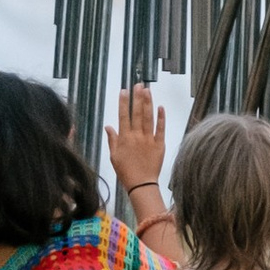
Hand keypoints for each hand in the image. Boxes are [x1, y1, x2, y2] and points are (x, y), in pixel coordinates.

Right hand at [108, 82, 167, 209]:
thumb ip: (112, 139)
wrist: (141, 184)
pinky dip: (161, 118)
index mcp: (125, 138)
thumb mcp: (114, 156)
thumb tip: (108, 126)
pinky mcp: (159, 145)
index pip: (123, 116)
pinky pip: (160, 129)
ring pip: (148, 118)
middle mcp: (137, 136)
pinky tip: (161, 107)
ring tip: (147, 90)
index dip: (124, 102)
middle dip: (137, 97)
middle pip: (137, 113)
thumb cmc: (126, 172)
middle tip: (138, 84)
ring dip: (148, 103)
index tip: (124, 91)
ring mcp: (149, 139)